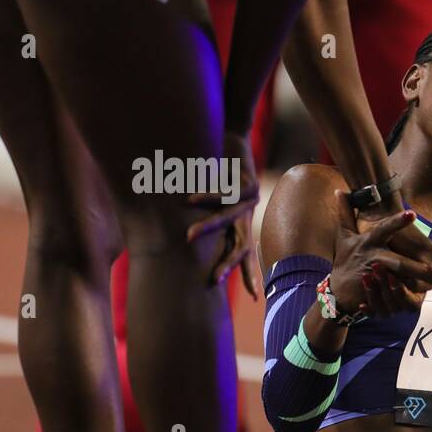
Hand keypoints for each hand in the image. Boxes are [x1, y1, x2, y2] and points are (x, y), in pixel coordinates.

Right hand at [186, 132, 261, 298]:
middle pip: (241, 244)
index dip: (250, 274)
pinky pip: (223, 191)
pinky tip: (188, 198)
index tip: (256, 297)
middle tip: (214, 280)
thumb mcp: (206, 195)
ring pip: (228, 218)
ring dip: (208, 227)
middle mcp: (248, 213)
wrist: (230, 133)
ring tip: (189, 236)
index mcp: (240, 220)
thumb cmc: (213, 166)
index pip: (244, 252)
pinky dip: (205, 194)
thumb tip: (175, 237)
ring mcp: (250, 197)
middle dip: (229, 263)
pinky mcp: (246, 178)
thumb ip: (197, 216)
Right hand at [331, 190, 431, 318]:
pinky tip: (425, 290)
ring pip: (400, 277)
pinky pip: (397, 291)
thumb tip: (340, 191)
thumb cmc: (346, 260)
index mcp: (368, 241)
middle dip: (415, 264)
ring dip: (416, 277)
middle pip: (398, 260)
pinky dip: (409, 290)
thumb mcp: (344, 237)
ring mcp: (375, 275)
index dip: (397, 222)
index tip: (412, 214)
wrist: (338, 292)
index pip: (384, 229)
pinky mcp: (379, 291)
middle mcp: (372, 256)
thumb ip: (345, 214)